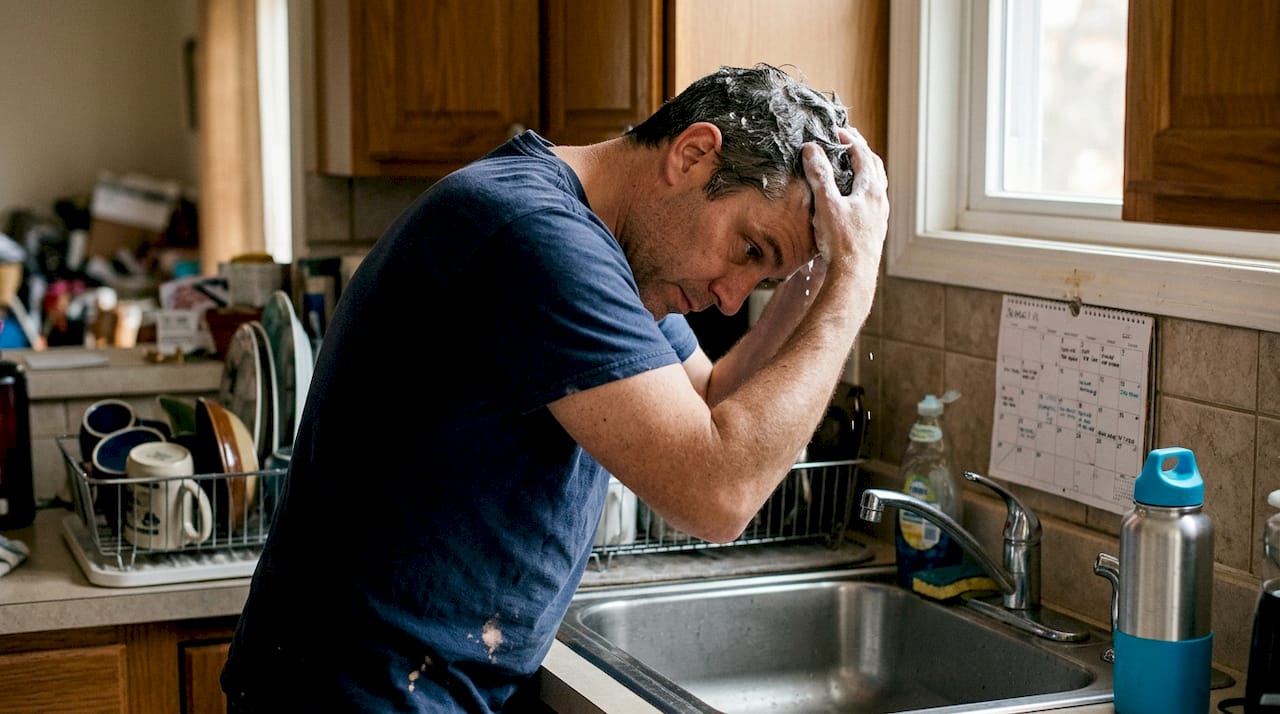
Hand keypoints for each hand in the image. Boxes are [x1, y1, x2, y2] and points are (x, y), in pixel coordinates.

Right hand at [803, 128, 888, 277]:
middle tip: (847, 142)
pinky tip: (854, 198)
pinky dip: (864, 188)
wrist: (854, 274)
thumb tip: (812, 149)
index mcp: (871, 189)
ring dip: (865, 170)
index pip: (862, 154)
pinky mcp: (875, 228)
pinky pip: (873, 199)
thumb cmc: (841, 241)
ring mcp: (880, 214)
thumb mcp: (826, 204)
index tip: (837, 131)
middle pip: (874, 166)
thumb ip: (819, 175)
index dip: (849, 139)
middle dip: (861, 150)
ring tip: (852, 166)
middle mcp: (880, 199)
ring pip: (877, 183)